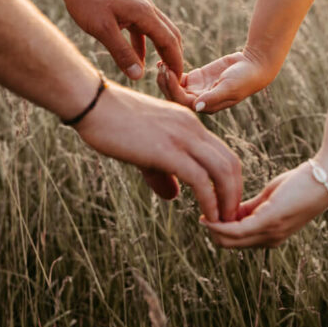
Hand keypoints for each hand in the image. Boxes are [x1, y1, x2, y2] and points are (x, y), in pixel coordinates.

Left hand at [61, 0, 182, 80]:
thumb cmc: (86, 0)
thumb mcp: (103, 30)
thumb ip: (122, 53)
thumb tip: (138, 76)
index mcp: (144, 12)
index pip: (169, 40)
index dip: (176, 61)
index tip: (178, 79)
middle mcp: (146, 7)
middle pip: (170, 34)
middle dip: (174, 56)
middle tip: (174, 77)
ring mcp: (138, 5)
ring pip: (157, 30)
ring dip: (160, 50)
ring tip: (159, 70)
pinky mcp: (128, 6)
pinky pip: (142, 28)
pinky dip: (143, 44)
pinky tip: (136, 58)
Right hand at [76, 82, 241, 221]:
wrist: (92, 104)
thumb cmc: (111, 124)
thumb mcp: (143, 150)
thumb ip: (162, 172)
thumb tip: (174, 195)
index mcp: (188, 124)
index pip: (223, 153)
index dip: (229, 181)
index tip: (223, 203)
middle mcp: (192, 128)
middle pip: (230, 162)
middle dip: (235, 193)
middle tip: (230, 218)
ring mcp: (182, 137)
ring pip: (222, 171)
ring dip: (227, 201)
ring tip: (223, 222)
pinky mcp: (168, 151)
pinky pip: (201, 180)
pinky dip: (210, 202)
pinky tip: (208, 217)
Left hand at [156, 48, 271, 112]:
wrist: (254, 66)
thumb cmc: (245, 78)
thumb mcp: (230, 87)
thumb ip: (213, 97)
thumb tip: (197, 107)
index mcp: (206, 106)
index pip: (182, 101)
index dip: (172, 88)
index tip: (167, 71)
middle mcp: (199, 101)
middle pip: (174, 96)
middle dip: (165, 83)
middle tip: (161, 66)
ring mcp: (197, 90)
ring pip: (174, 87)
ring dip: (166, 77)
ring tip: (161, 64)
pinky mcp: (197, 79)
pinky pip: (179, 78)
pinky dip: (171, 71)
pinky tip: (163, 62)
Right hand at [204, 161, 327, 247]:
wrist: (326, 178)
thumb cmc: (302, 184)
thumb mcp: (271, 198)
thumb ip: (251, 207)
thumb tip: (230, 212)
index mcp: (271, 235)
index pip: (237, 240)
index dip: (220, 229)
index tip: (208, 213)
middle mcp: (270, 239)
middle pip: (230, 244)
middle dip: (213, 231)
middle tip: (202, 212)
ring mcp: (270, 232)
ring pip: (230, 240)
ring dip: (214, 227)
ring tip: (204, 211)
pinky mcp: (269, 220)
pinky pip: (236, 229)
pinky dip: (220, 225)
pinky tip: (211, 214)